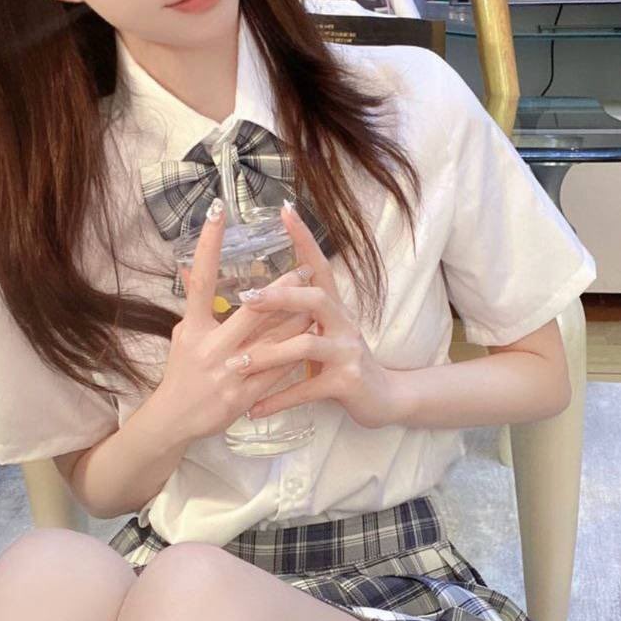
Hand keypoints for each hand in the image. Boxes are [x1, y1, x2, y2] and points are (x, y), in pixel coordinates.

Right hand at [152, 199, 314, 444]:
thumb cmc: (182, 371)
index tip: (218, 211)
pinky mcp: (244, 395)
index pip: (201, 279)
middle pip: (252, 311)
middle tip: (303, 268)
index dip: (208, 244)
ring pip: (274, 341)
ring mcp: (229, 374)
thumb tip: (188, 267)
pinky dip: (297, 353)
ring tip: (317, 301)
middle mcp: (211, 348)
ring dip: (298, 320)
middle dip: (280, 289)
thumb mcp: (184, 333)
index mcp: (193, 328)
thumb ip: (194, 302)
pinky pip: (279, 371)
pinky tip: (314, 339)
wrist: (176, 420)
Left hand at [232, 201, 399, 429]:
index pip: (318, 266)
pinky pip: (307, 389)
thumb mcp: (319, 334)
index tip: (284, 211)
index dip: (304, 238)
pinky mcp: (347, 382)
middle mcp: (343, 323)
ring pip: (306, 346)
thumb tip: (253, 296)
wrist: (383, 399)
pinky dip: (277, 399)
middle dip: (279, 297)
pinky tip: (253, 409)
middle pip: (315, 298)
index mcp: (333, 308)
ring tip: (237, 365)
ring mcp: (347, 352)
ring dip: (268, 355)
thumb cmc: (341, 363)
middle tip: (245, 298)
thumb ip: (293, 315)